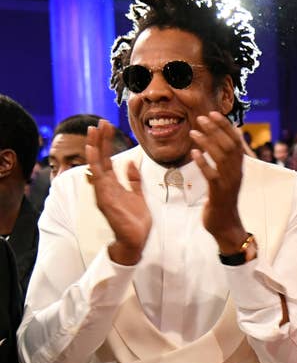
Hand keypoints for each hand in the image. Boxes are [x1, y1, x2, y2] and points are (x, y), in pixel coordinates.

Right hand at [86, 120, 151, 265]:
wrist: (136, 240)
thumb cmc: (135, 221)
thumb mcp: (138, 196)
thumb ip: (134, 180)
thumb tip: (132, 163)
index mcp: (114, 185)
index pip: (108, 160)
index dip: (107, 143)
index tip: (108, 126)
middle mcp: (105, 187)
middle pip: (100, 159)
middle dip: (99, 140)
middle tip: (100, 122)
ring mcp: (103, 193)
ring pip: (96, 165)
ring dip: (94, 147)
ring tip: (93, 130)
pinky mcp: (104, 199)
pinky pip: (97, 179)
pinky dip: (93, 164)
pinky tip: (91, 150)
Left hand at [191, 112, 248, 252]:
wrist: (226, 226)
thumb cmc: (222, 201)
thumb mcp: (226, 179)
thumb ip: (225, 162)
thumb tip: (219, 143)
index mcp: (238, 168)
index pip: (236, 142)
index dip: (226, 126)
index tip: (214, 113)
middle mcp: (236, 173)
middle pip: (229, 145)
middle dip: (216, 129)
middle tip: (201, 117)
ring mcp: (228, 183)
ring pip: (221, 157)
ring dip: (207, 142)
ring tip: (194, 132)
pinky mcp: (218, 193)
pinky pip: (211, 175)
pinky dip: (203, 162)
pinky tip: (193, 153)